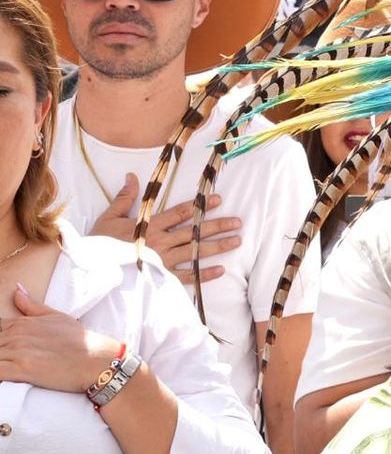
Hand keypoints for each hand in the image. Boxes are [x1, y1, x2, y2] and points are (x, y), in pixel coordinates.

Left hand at [0, 285, 122, 392]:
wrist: (96, 360)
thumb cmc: (80, 341)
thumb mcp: (56, 317)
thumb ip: (31, 306)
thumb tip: (16, 288)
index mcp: (21, 323)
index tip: (6, 345)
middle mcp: (16, 335)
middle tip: (8, 356)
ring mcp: (17, 352)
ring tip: (8, 363)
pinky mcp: (21, 369)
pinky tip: (5, 374)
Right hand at [89, 173, 241, 283]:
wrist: (90, 270)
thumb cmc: (99, 243)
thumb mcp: (109, 217)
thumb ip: (125, 197)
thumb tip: (132, 176)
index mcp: (148, 225)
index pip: (180, 213)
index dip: (200, 206)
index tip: (218, 199)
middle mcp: (160, 242)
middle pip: (194, 232)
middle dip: (217, 226)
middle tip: (238, 222)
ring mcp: (163, 261)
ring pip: (195, 252)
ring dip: (218, 247)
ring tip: (237, 241)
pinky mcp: (161, 278)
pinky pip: (187, 276)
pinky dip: (204, 274)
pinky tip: (221, 270)